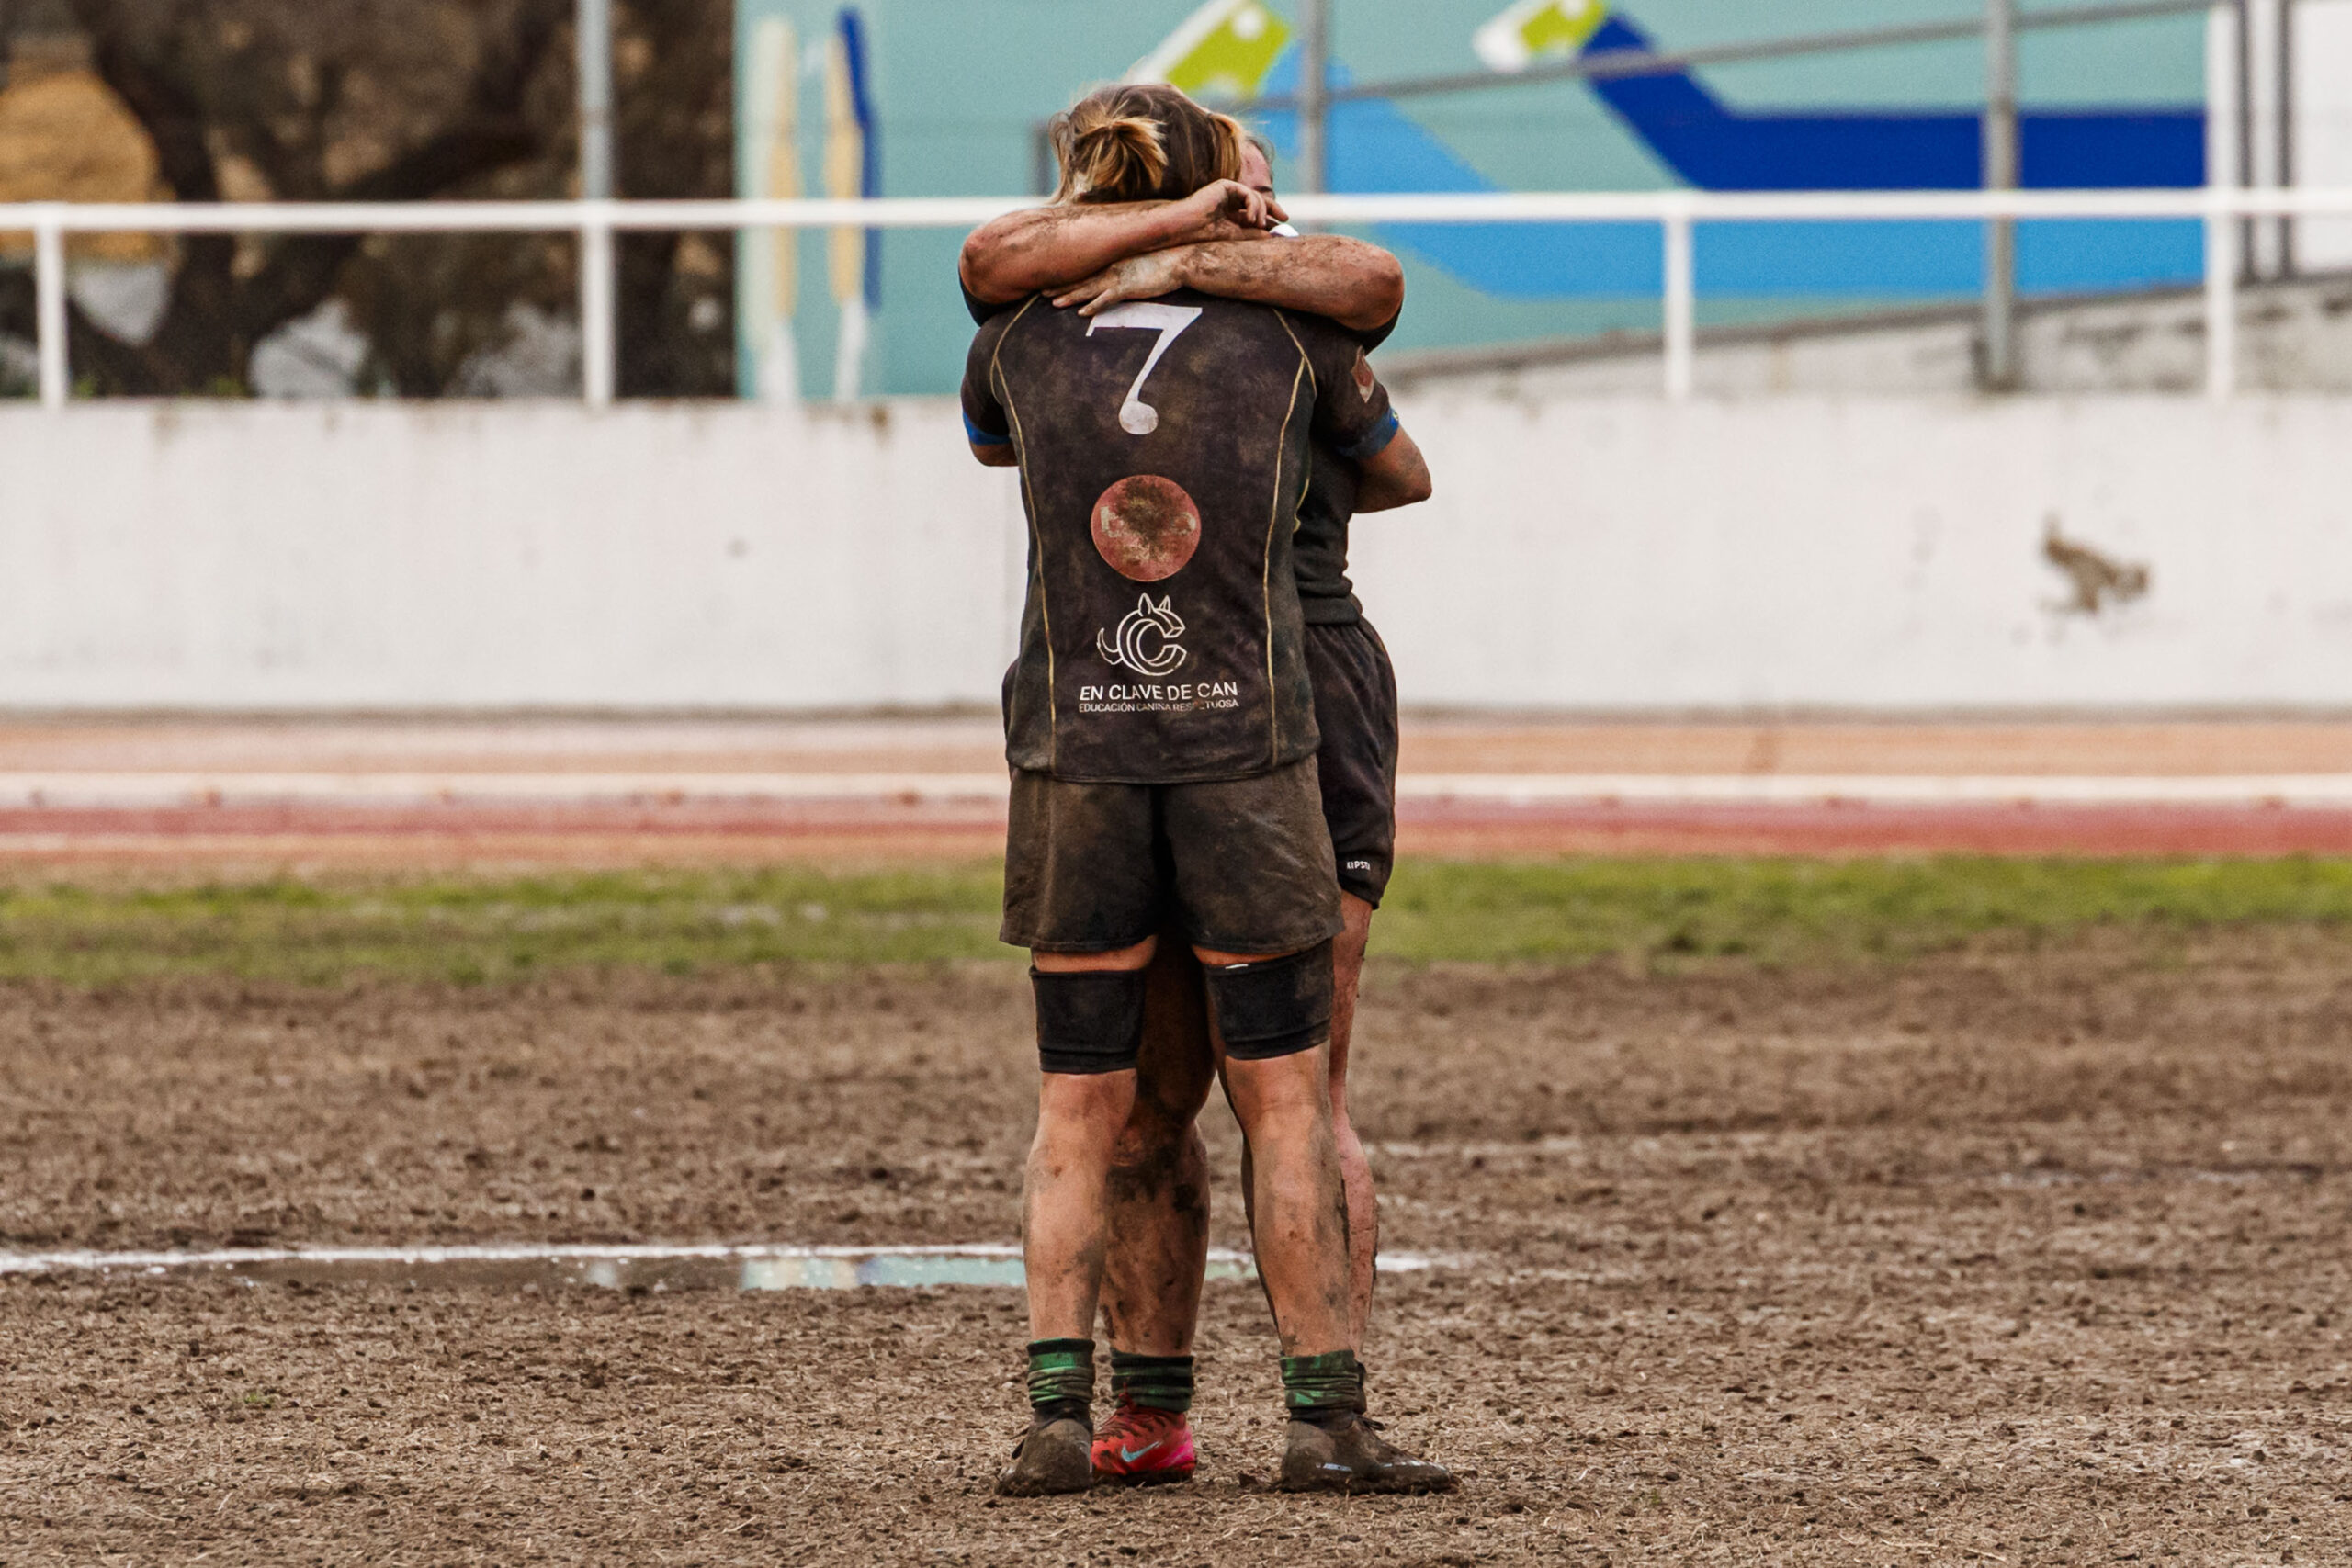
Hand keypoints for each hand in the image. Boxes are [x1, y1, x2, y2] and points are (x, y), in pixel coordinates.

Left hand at [1053, 248, 1190, 315]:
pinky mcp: (1129, 287)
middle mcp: (1110, 268)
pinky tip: (1083, 312)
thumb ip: (1124, 269)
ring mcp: (1118, 277)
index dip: (1066, 277)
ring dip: (1071, 296)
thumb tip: (1116, 277)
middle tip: (1041, 292)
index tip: (1049, 281)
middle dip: (1060, 286)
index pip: (1084, 270)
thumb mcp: (1137, 264)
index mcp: (1111, 263)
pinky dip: (1095, 305)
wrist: (1179, 260)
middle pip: (1080, 279)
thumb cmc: (1161, 262)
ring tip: (1053, 303)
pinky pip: (1108, 298)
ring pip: (1089, 288)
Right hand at [1176, 179, 1286, 240]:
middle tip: (1285, 217)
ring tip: (1257, 224)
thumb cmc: (1204, 234)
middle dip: (1273, 208)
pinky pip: (1247, 193)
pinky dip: (1252, 205)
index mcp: (1231, 211)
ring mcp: (1227, 191)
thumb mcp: (1235, 235)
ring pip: (1254, 197)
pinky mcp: (1225, 185)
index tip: (1283, 223)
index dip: (1270, 216)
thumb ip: (1252, 233)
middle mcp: (1230, 199)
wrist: (1186, 227)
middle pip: (1258, 200)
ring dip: (1260, 211)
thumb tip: (1272, 235)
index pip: (1254, 211)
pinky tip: (1251, 218)